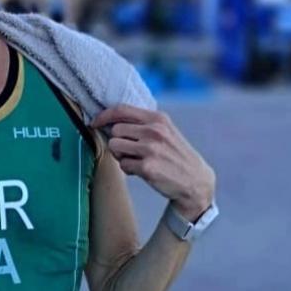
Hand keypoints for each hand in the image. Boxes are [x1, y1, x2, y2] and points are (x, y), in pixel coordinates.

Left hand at [91, 105, 214, 219]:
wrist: (196, 181)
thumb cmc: (175, 155)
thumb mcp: (165, 132)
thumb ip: (143, 124)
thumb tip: (110, 121)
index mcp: (158, 119)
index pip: (122, 109)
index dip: (104, 115)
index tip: (95, 122)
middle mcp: (154, 131)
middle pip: (115, 130)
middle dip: (117, 142)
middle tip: (129, 151)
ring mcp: (151, 149)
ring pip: (115, 147)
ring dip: (121, 156)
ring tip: (136, 160)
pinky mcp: (147, 167)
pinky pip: (123, 165)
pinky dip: (129, 170)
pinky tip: (142, 171)